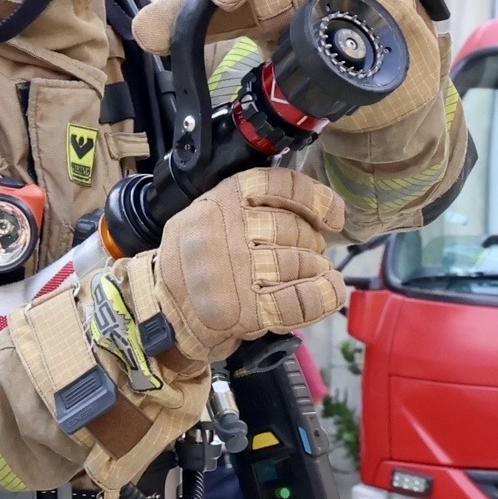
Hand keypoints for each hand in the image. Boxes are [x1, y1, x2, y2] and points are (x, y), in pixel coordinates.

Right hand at [141, 167, 345, 362]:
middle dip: (311, 244)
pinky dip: (323, 296)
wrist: (165, 312)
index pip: (278, 185)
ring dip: (314, 270)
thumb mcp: (209, 217)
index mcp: (218, 201)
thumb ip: (251, 206)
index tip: (332, 217)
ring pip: (299, 263)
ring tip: (310, 275)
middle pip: (293, 229)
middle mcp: (224, 232)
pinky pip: (299, 300)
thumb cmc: (196, 264)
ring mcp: (234, 273)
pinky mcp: (244, 311)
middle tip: (309, 255)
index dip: (316, 198)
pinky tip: (332, 290)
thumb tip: (315, 213)